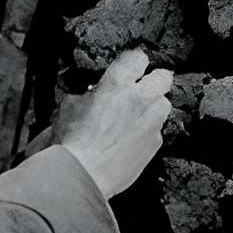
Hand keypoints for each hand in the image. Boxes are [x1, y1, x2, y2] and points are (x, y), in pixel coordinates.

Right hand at [54, 47, 173, 199]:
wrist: (82, 175)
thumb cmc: (72, 142)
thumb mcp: (69, 106)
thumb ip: (89, 95)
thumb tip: (94, 96)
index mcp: (117, 83)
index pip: (137, 58)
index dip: (132, 63)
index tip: (128, 69)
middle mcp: (141, 98)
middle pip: (163, 77)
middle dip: (153, 80)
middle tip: (139, 89)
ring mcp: (152, 122)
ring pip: (162, 104)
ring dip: (151, 107)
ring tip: (133, 118)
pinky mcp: (155, 143)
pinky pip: (156, 130)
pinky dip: (146, 132)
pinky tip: (128, 141)